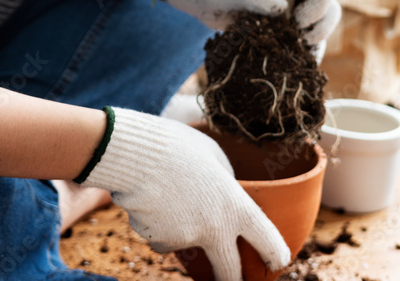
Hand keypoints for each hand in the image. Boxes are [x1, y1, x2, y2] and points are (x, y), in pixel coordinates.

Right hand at [77, 107, 289, 280]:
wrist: (134, 151)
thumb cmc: (177, 144)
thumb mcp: (213, 154)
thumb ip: (225, 180)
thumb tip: (225, 193)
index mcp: (235, 206)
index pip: (267, 242)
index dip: (276, 255)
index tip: (277, 261)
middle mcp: (215, 229)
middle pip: (230, 274)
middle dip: (231, 280)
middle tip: (229, 277)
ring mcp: (186, 239)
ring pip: (186, 245)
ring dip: (180, 231)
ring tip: (167, 193)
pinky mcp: (159, 241)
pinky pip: (162, 237)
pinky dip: (158, 225)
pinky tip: (151, 198)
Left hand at [160, 0, 340, 48]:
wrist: (203, 1)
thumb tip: (282, 6)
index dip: (318, 6)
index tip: (297, 19)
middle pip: (330, 10)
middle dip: (321, 28)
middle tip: (299, 40)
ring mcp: (294, 13)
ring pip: (322, 30)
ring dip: (315, 44)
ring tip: (295, 54)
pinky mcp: (286, 33)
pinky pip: (306, 46)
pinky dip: (304, 57)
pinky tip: (293, 66)